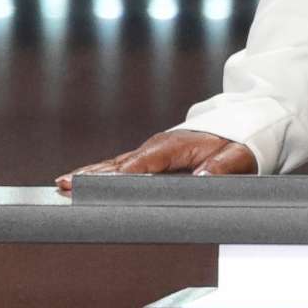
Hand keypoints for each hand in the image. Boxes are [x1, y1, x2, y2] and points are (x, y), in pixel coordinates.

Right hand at [55, 129, 257, 193]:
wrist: (244, 121)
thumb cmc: (241, 140)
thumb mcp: (239, 154)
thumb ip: (222, 167)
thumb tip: (203, 178)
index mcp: (175, 145)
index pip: (144, 163)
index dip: (122, 175)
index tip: (101, 186)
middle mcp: (158, 146)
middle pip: (120, 163)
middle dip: (93, 174)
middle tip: (66, 185)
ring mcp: (152, 151)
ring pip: (116, 164)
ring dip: (90, 173)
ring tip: (63, 184)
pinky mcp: (151, 157)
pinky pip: (122, 165)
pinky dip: (100, 172)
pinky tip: (80, 180)